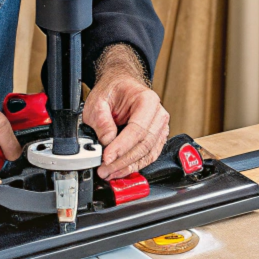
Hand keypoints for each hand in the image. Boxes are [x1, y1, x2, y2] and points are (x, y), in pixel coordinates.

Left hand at [83, 44, 168, 179]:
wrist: (121, 85)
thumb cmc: (113, 90)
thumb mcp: (98, 101)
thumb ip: (101, 121)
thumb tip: (107, 143)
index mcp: (147, 101)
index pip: (137, 129)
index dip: (121, 147)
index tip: (106, 158)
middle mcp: (158, 115)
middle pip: (144, 145)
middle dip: (123, 161)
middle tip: (105, 170)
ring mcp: (160, 128)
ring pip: (147, 154)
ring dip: (128, 167)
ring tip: (110, 173)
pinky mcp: (157, 139)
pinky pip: (148, 156)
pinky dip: (134, 166)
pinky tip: (121, 170)